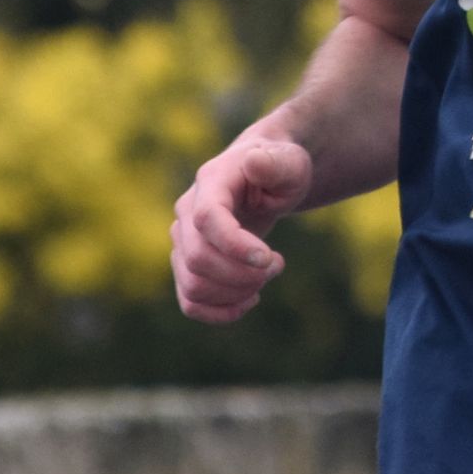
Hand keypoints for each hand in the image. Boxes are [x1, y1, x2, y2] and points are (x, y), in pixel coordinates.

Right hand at [170, 135, 311, 323]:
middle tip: (278, 264)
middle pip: (198, 259)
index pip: (207, 219)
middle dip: (244, 274)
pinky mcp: (187, 264)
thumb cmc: (280, 169)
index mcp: (211, 182)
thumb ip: (275, 164)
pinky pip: (190, 302)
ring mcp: (183, 240)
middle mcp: (187, 210)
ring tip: (267, 276)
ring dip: (236, 293)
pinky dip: (220, 311)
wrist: (265, 180)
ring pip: (193, 286)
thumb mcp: (289, 162)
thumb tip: (254, 162)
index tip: (270, 258)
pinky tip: (250, 299)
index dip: (235, 246)